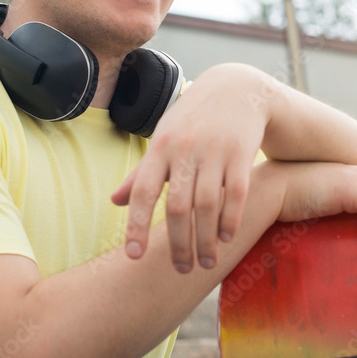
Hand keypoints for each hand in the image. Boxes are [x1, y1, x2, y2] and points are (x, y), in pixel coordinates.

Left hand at [111, 64, 271, 271]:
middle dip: (178, 243)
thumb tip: (114, 201)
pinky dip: (231, 220)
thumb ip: (141, 172)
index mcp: (160, 147)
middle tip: (181, 269)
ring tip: (205, 263)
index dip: (135, 225)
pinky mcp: (242, 153)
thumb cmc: (192, 119)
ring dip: (205, 240)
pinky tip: (226, 239)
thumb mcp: (163, 139)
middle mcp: (185, 150)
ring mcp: (214, 151)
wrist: (237, 88)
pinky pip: (236, 194)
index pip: (142, 191)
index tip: (133, 256)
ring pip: (207, 206)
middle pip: (177, 206)